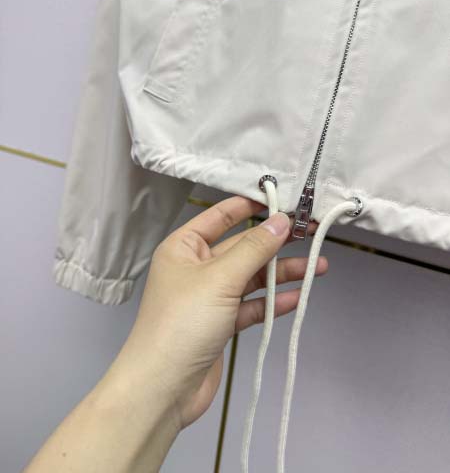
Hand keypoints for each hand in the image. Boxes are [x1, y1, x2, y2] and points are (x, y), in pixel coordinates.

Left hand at [116, 196, 326, 432]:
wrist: (163, 389)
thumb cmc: (182, 322)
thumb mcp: (220, 278)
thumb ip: (254, 248)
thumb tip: (281, 220)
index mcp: (184, 248)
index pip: (219, 216)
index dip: (250, 206)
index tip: (281, 200)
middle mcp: (196, 268)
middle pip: (241, 248)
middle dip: (275, 244)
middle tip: (311, 235)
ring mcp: (209, 297)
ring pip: (251, 278)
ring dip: (282, 274)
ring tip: (318, 268)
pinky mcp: (220, 324)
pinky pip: (251, 306)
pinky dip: (273, 302)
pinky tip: (298, 298)